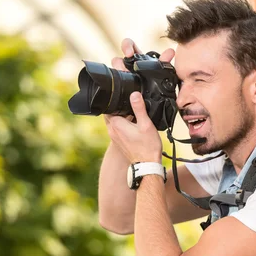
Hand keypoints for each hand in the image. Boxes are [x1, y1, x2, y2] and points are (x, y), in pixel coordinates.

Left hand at [104, 39, 175, 162]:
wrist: (147, 166)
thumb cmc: (147, 147)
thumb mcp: (146, 124)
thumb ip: (139, 108)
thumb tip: (134, 93)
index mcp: (116, 123)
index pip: (108, 105)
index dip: (112, 97)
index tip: (118, 90)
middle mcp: (112, 130)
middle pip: (110, 111)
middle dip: (117, 105)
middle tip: (127, 99)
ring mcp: (114, 136)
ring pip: (114, 119)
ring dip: (121, 114)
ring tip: (132, 110)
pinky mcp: (119, 141)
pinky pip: (118, 127)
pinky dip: (124, 122)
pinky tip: (134, 122)